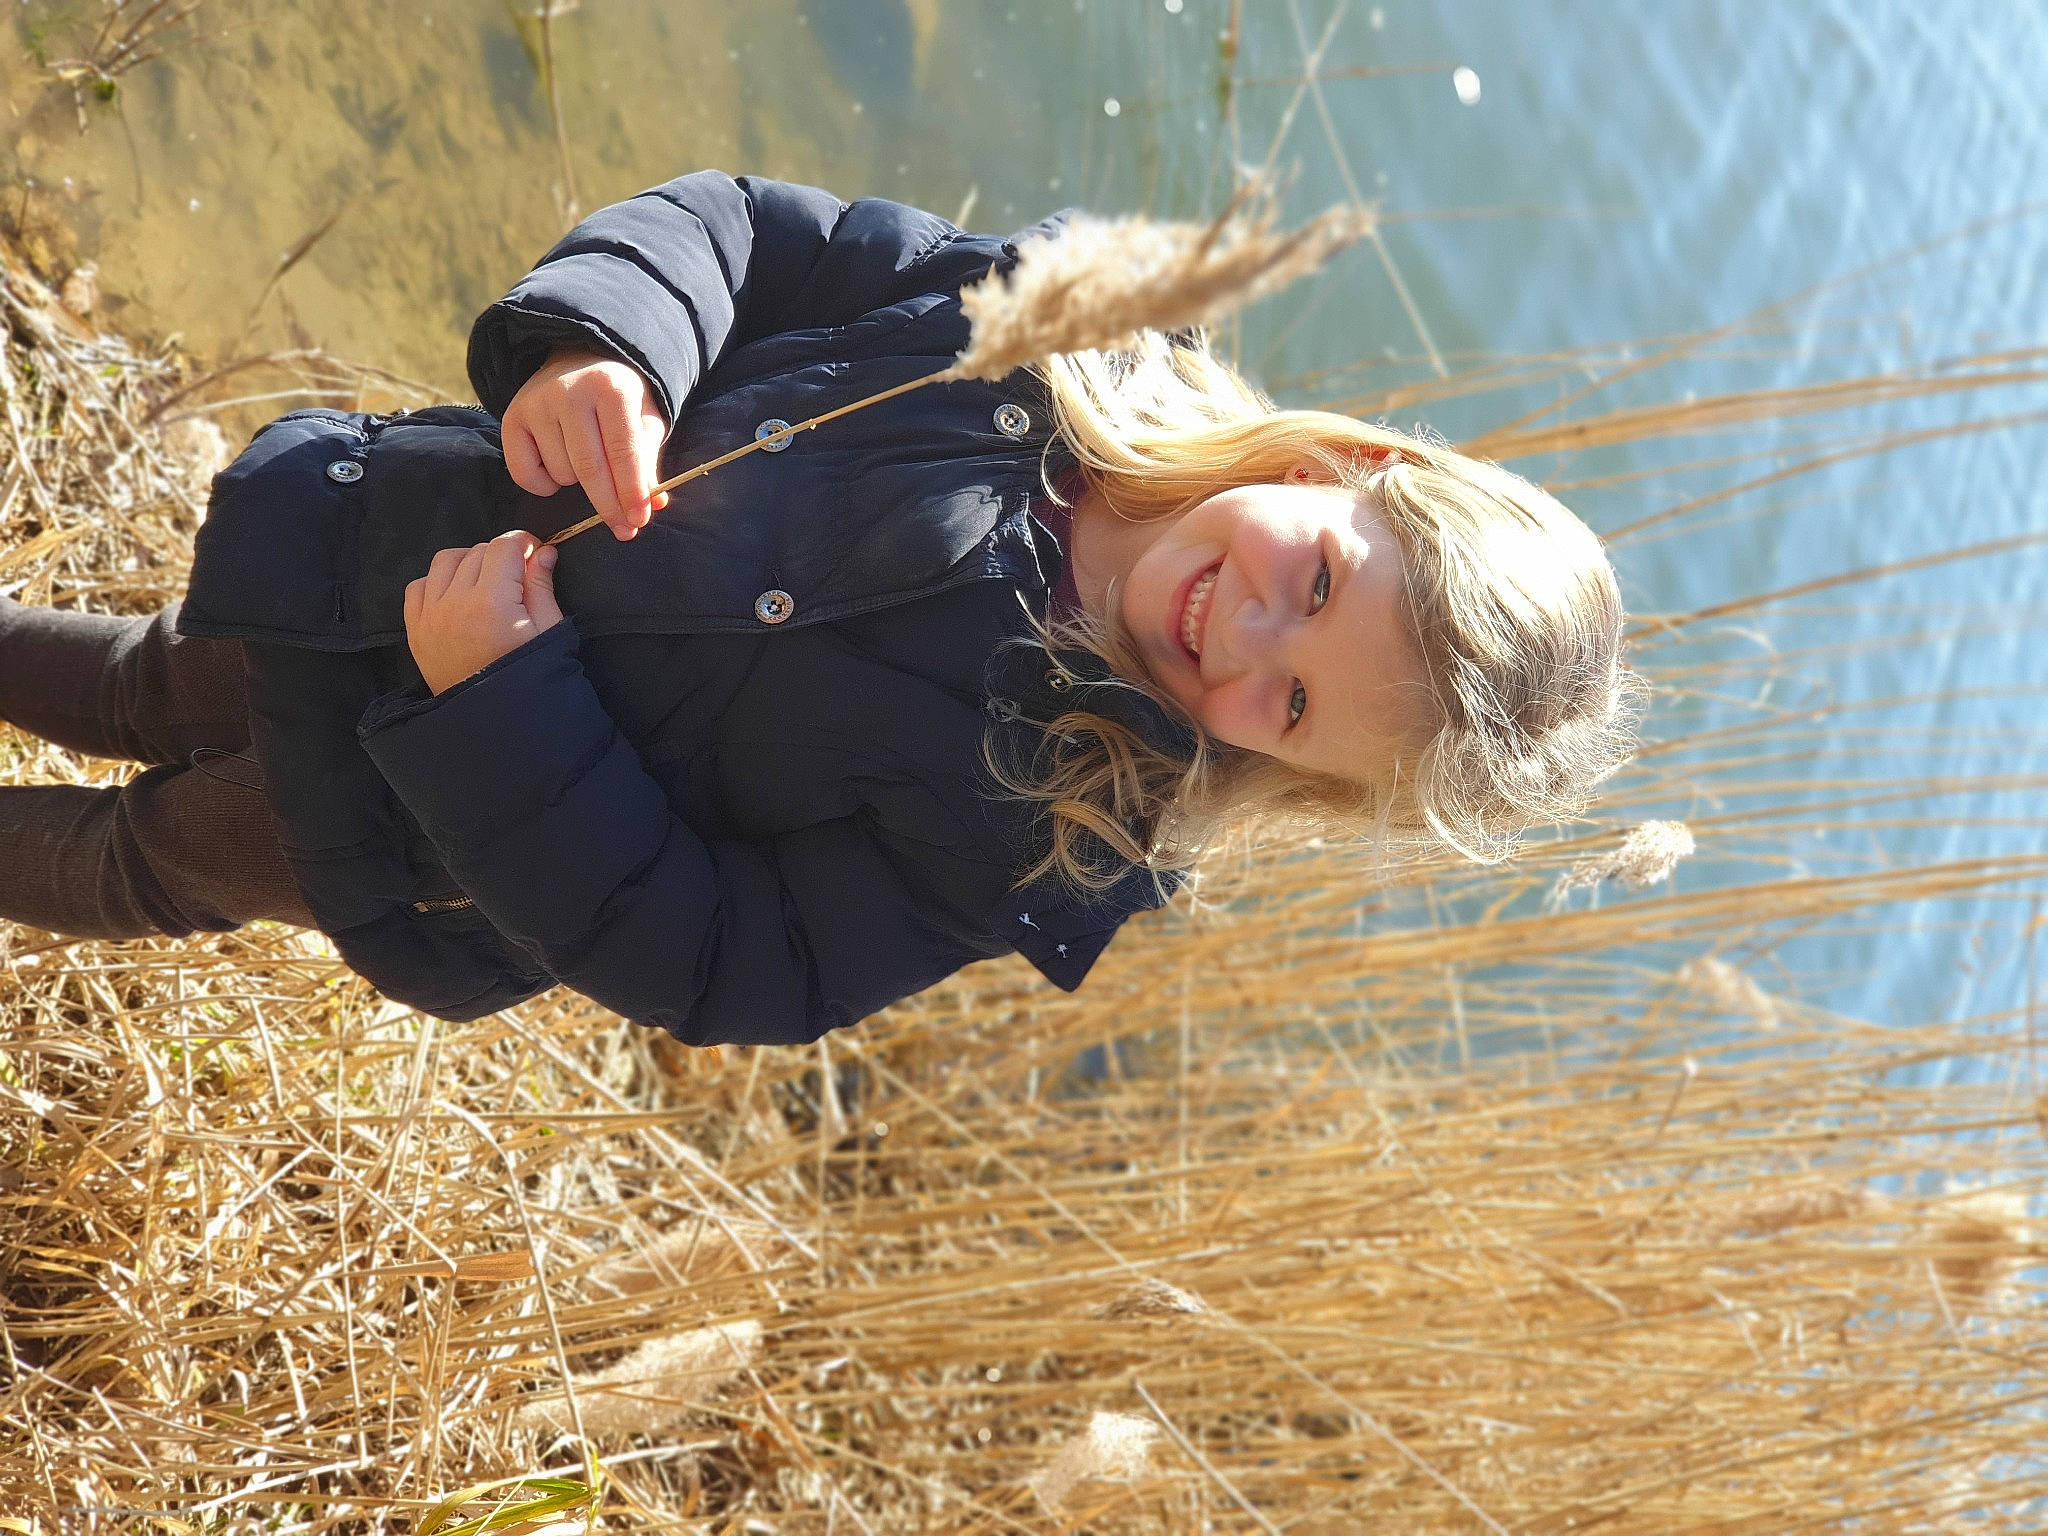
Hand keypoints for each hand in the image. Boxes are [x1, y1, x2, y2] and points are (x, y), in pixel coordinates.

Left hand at [404, 530, 563, 694]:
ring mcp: (431, 614)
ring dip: (468, 563)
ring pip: (447, 560)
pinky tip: (456, 597)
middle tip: (517, 578)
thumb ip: (542, 587)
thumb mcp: (547, 632)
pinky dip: (437, 583)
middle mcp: (457, 601)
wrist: (492, 718)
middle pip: (478, 551)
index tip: (533, 553)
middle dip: (501, 557)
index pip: (504, 546)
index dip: (523, 543)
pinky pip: (419, 585)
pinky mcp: (415, 628)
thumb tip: (543, 552)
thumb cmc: (527, 675)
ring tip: (485, 583)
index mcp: (493, 600)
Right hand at [500, 347, 671, 540]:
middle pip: (589, 469)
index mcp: (611, 388)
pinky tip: (556, 466)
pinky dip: (543, 485)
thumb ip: (648, 461)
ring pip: (561, 474)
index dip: (632, 492)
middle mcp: (569, 391)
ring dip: (577, 484)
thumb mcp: (644, 420)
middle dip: (609, 506)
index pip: (623, 452)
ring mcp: (537, 404)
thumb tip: (654, 503)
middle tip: (624, 529)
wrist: (579, 361)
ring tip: (585, 461)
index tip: (639, 520)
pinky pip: (525, 474)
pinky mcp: (512, 417)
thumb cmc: (617, 399)